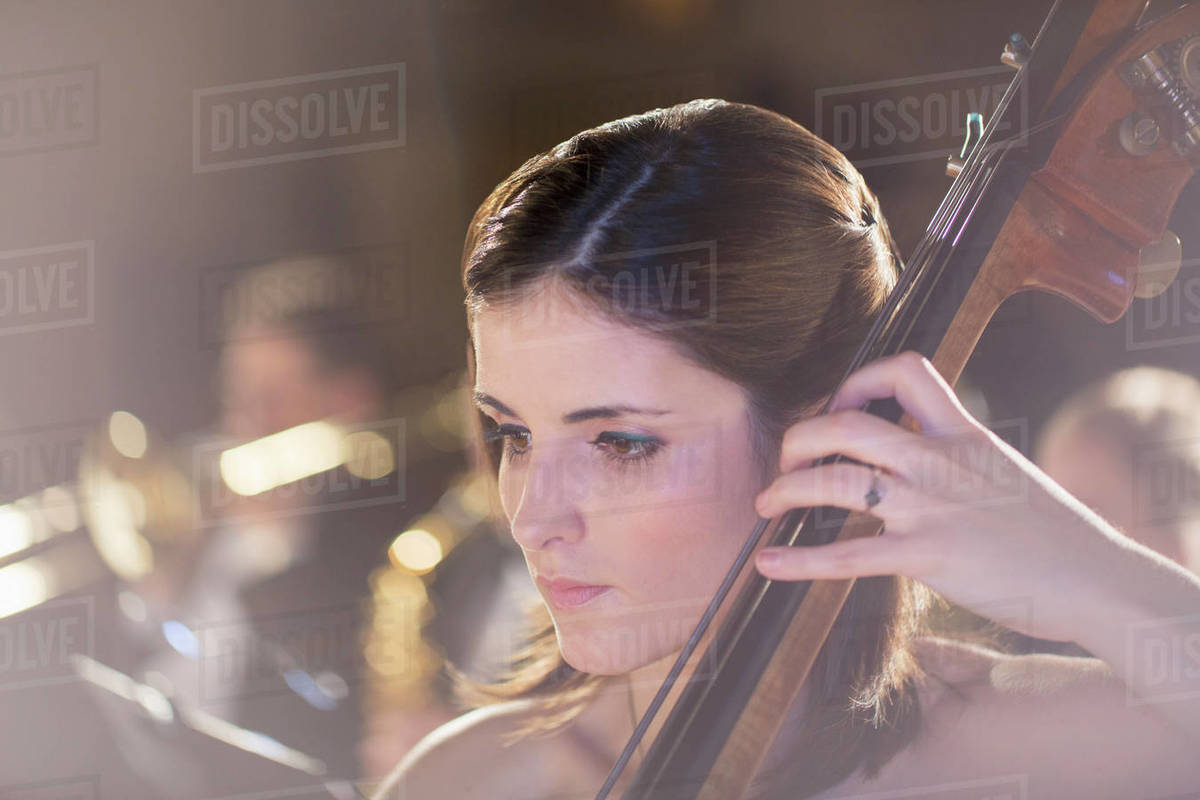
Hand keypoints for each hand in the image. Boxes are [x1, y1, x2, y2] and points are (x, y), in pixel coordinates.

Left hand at [752, 350, 1129, 643]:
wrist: (1095, 578)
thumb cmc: (1051, 533)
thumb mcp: (1004, 472)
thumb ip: (957, 458)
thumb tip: (914, 458)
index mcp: (963, 433)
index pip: (907, 371)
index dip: (860, 379)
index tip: (839, 403)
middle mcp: (941, 461)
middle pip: (849, 424)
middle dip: (801, 436)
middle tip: (786, 459)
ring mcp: (932, 507)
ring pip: (837, 480)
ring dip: (788, 489)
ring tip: (766, 506)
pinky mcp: (928, 555)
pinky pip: (848, 554)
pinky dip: (800, 560)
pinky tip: (769, 565)